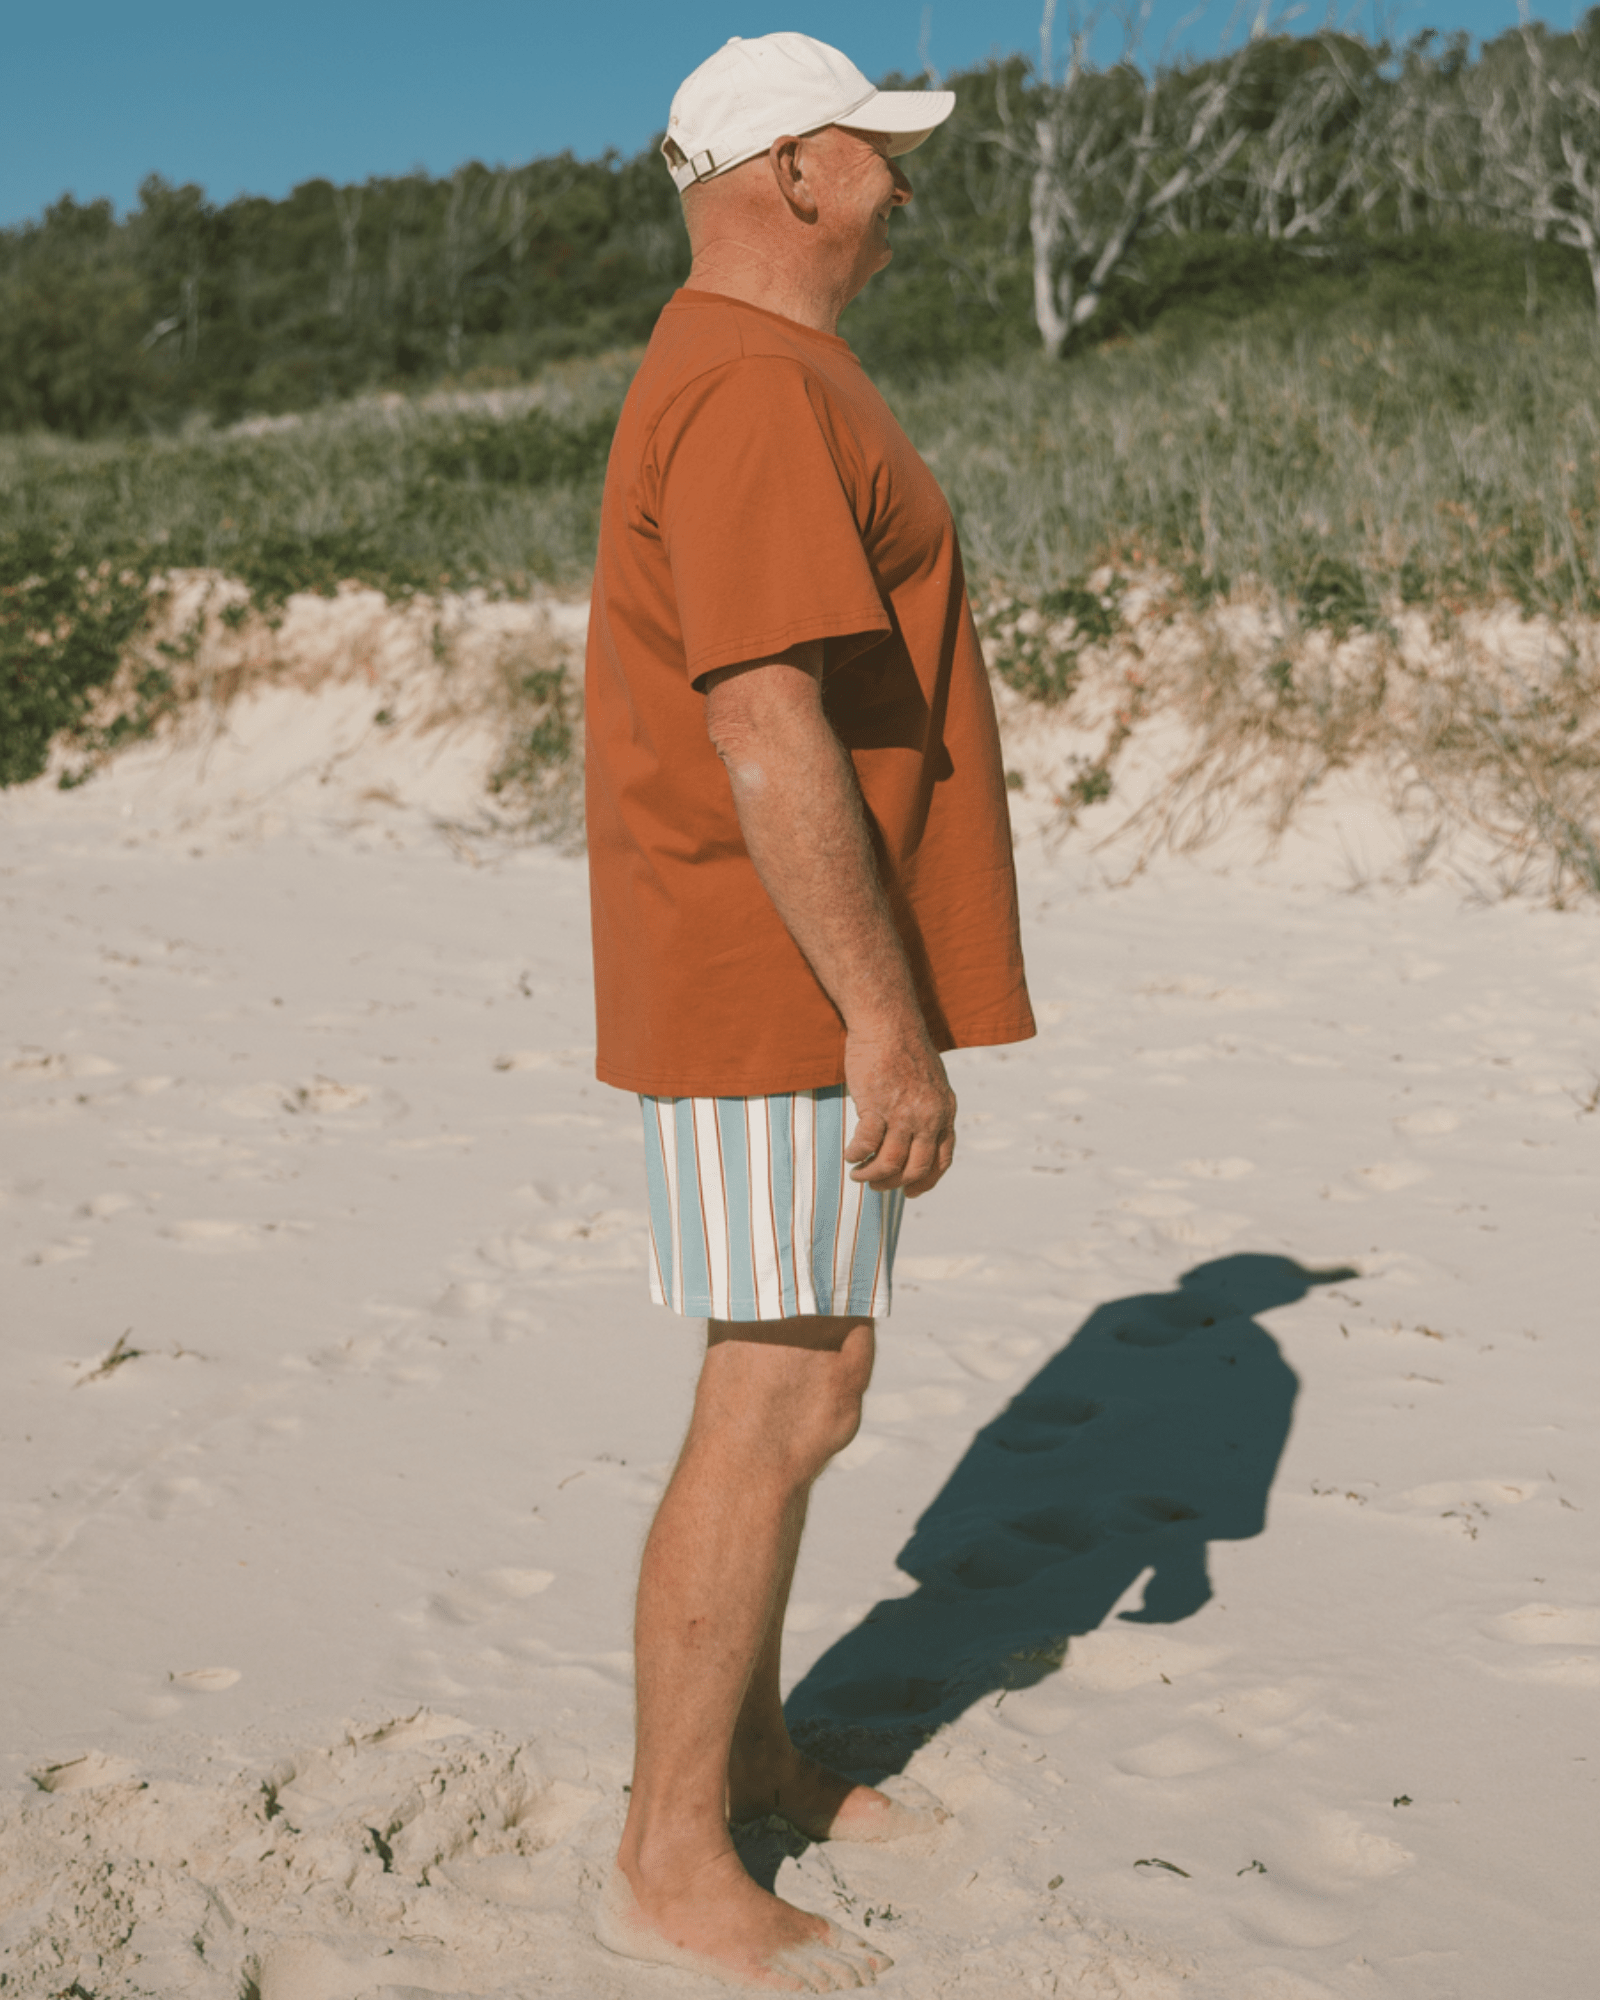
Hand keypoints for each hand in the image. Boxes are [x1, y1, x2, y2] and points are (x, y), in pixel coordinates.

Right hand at [842, 1023, 956, 1197]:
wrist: (888, 1022)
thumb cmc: (904, 1047)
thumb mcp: (931, 1081)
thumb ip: (929, 1108)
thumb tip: (918, 1134)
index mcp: (945, 1111)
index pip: (942, 1159)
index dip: (926, 1181)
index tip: (910, 1191)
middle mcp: (928, 1116)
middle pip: (915, 1168)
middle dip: (894, 1184)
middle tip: (876, 1186)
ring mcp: (904, 1113)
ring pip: (890, 1163)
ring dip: (871, 1176)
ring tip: (858, 1174)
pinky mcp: (877, 1106)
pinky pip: (866, 1145)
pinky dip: (856, 1155)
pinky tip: (849, 1154)